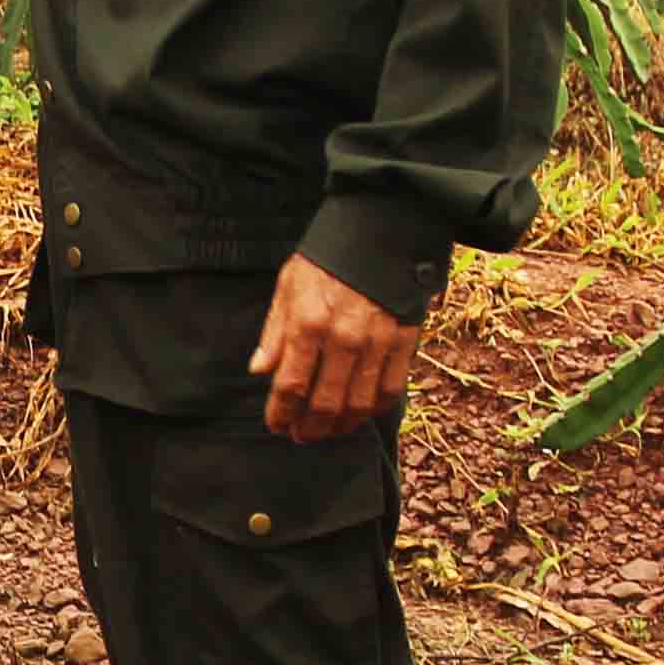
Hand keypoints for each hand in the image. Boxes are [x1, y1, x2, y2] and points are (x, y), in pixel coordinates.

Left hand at [251, 253, 419, 441]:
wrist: (380, 229)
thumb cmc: (327, 259)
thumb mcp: (289, 286)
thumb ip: (275, 332)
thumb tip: (260, 370)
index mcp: (308, 323)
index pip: (290, 386)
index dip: (280, 413)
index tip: (276, 425)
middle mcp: (343, 338)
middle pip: (324, 404)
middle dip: (309, 428)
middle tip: (301, 435)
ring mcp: (377, 342)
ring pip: (359, 405)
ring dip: (340, 425)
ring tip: (328, 429)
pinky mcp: (403, 341)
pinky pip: (390, 390)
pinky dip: (374, 409)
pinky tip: (360, 412)